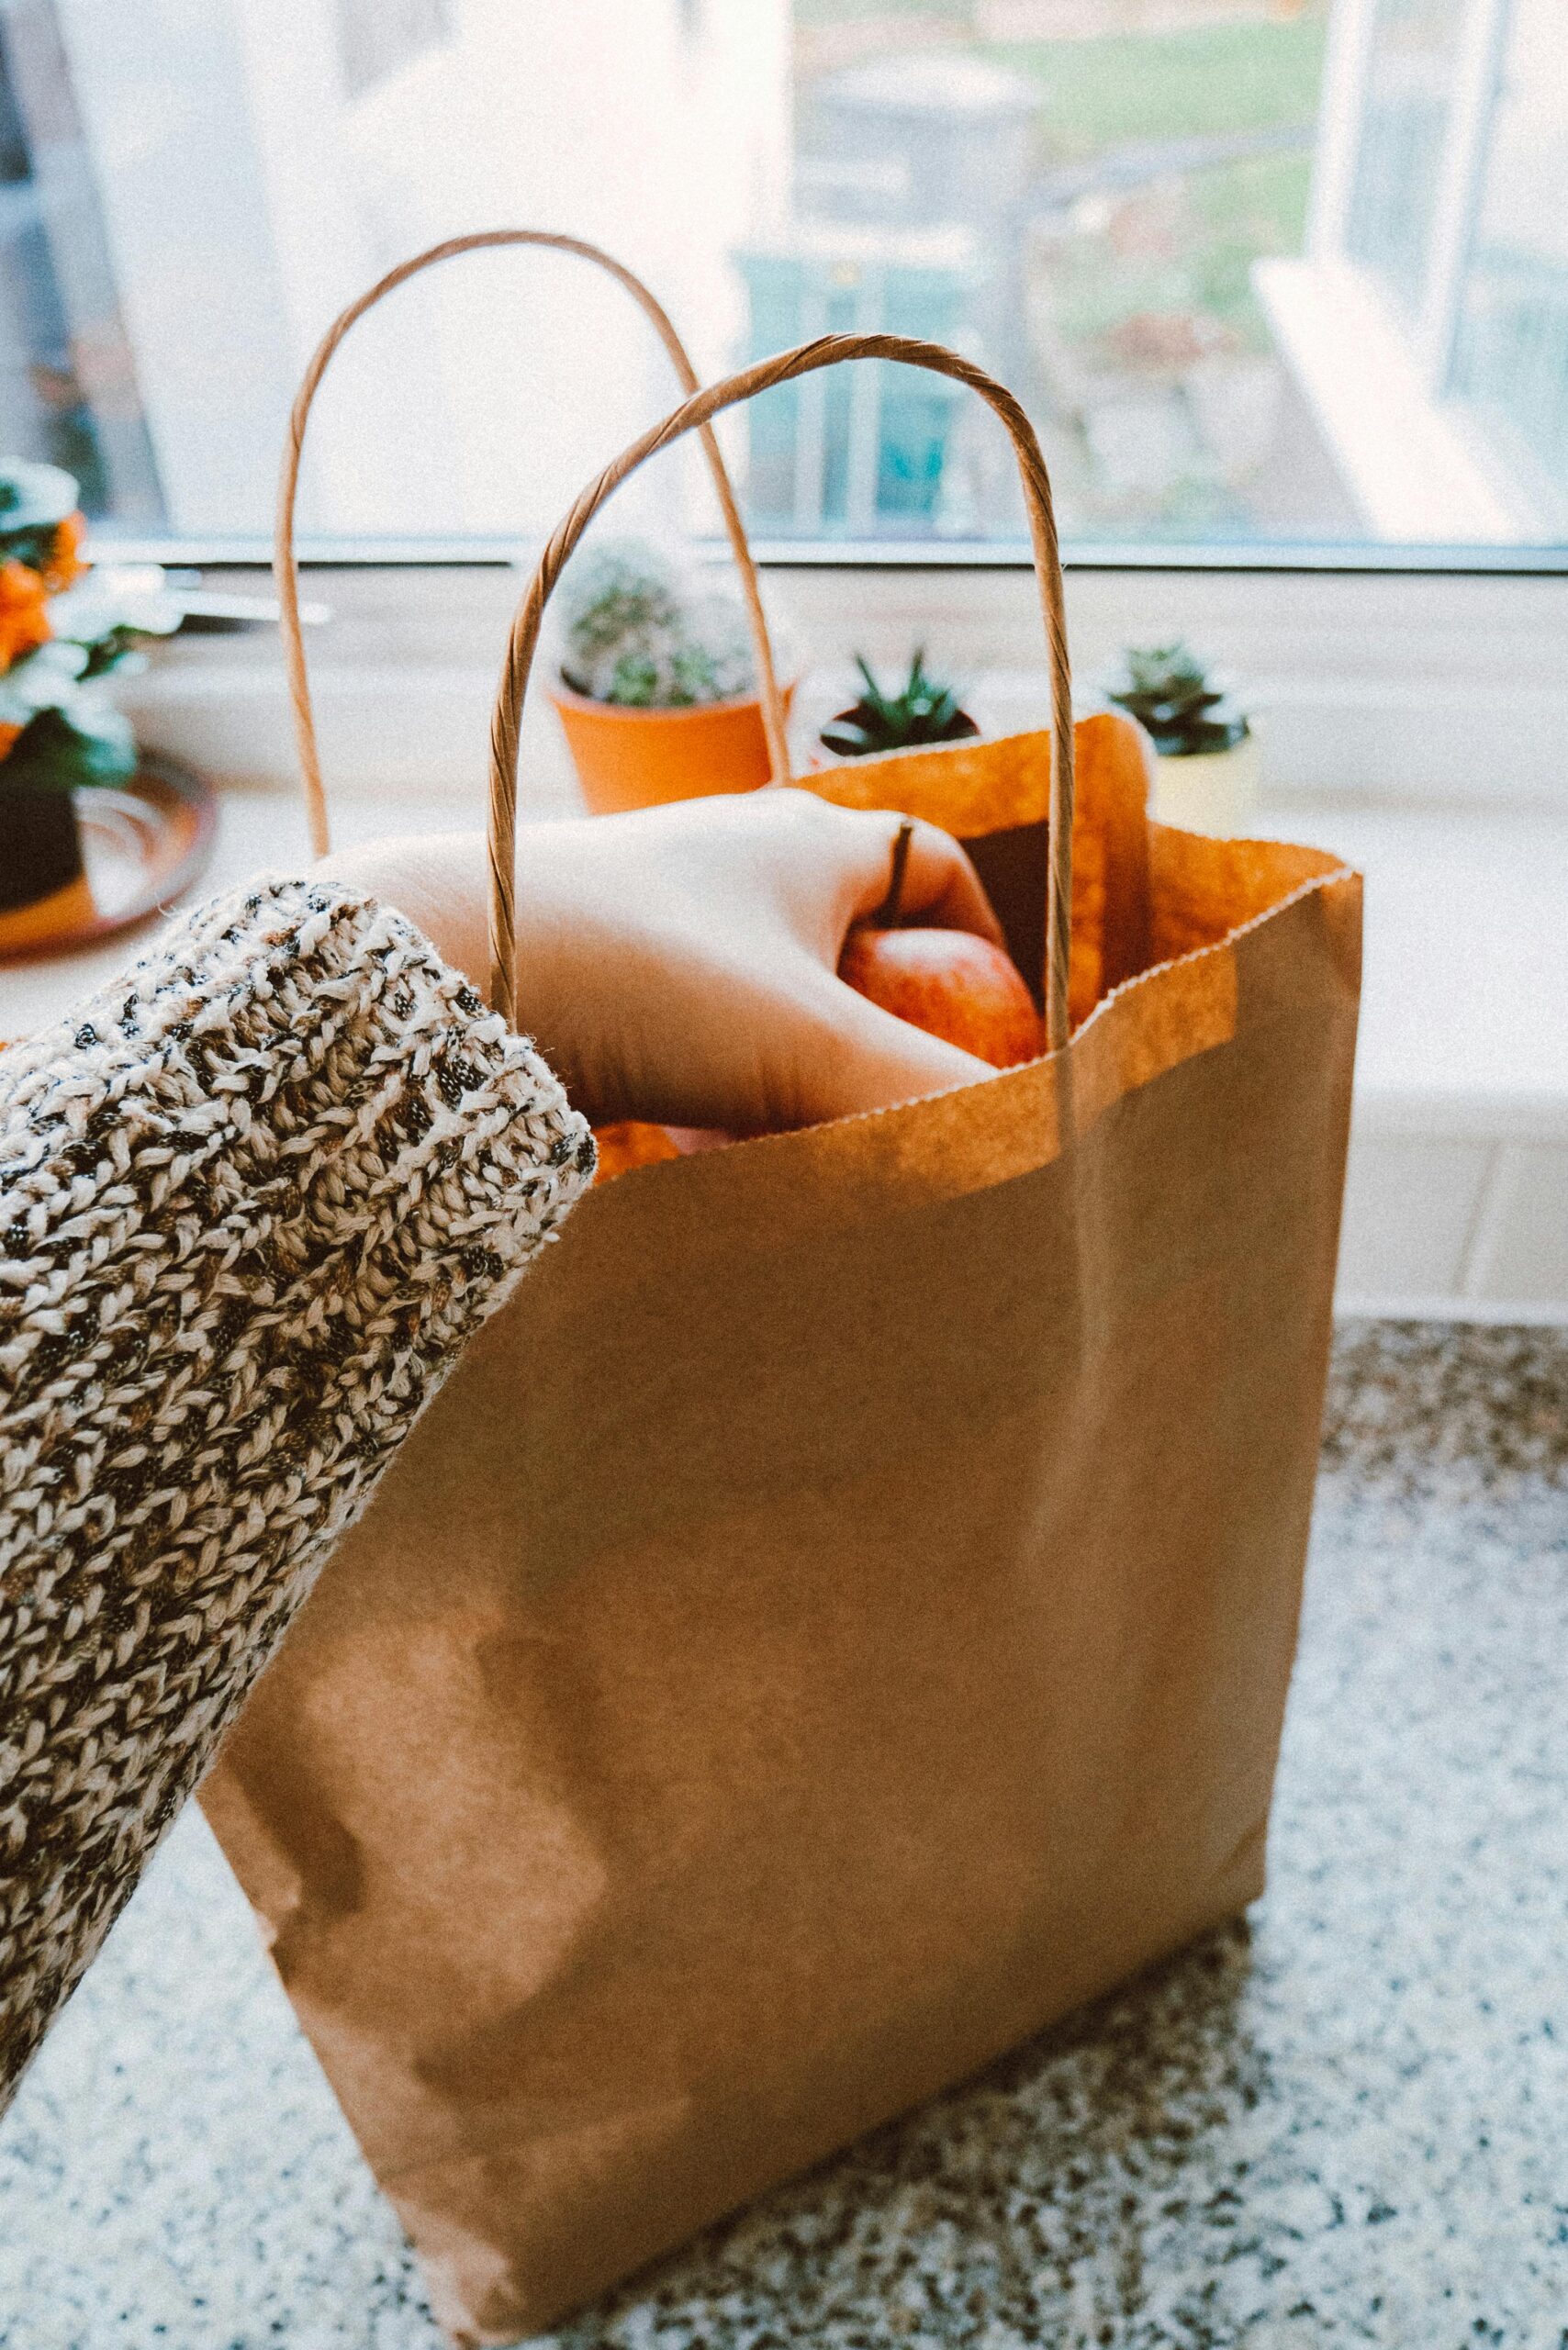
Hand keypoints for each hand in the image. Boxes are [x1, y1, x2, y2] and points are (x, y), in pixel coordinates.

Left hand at [317, 789, 1002, 1130]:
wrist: (436, 972)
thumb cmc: (642, 978)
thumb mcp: (810, 1047)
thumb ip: (928, 1103)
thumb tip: (1032, 1161)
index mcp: (803, 843)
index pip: (933, 867)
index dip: (985, 945)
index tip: (1003, 1035)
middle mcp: (730, 872)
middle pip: (852, 952)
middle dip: (891, 1036)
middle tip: (912, 1116)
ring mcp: (656, 933)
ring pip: (767, 1014)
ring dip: (800, 1086)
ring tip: (819, 1161)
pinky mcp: (593, 994)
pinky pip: (690, 1055)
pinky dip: (719, 1110)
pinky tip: (715, 1173)